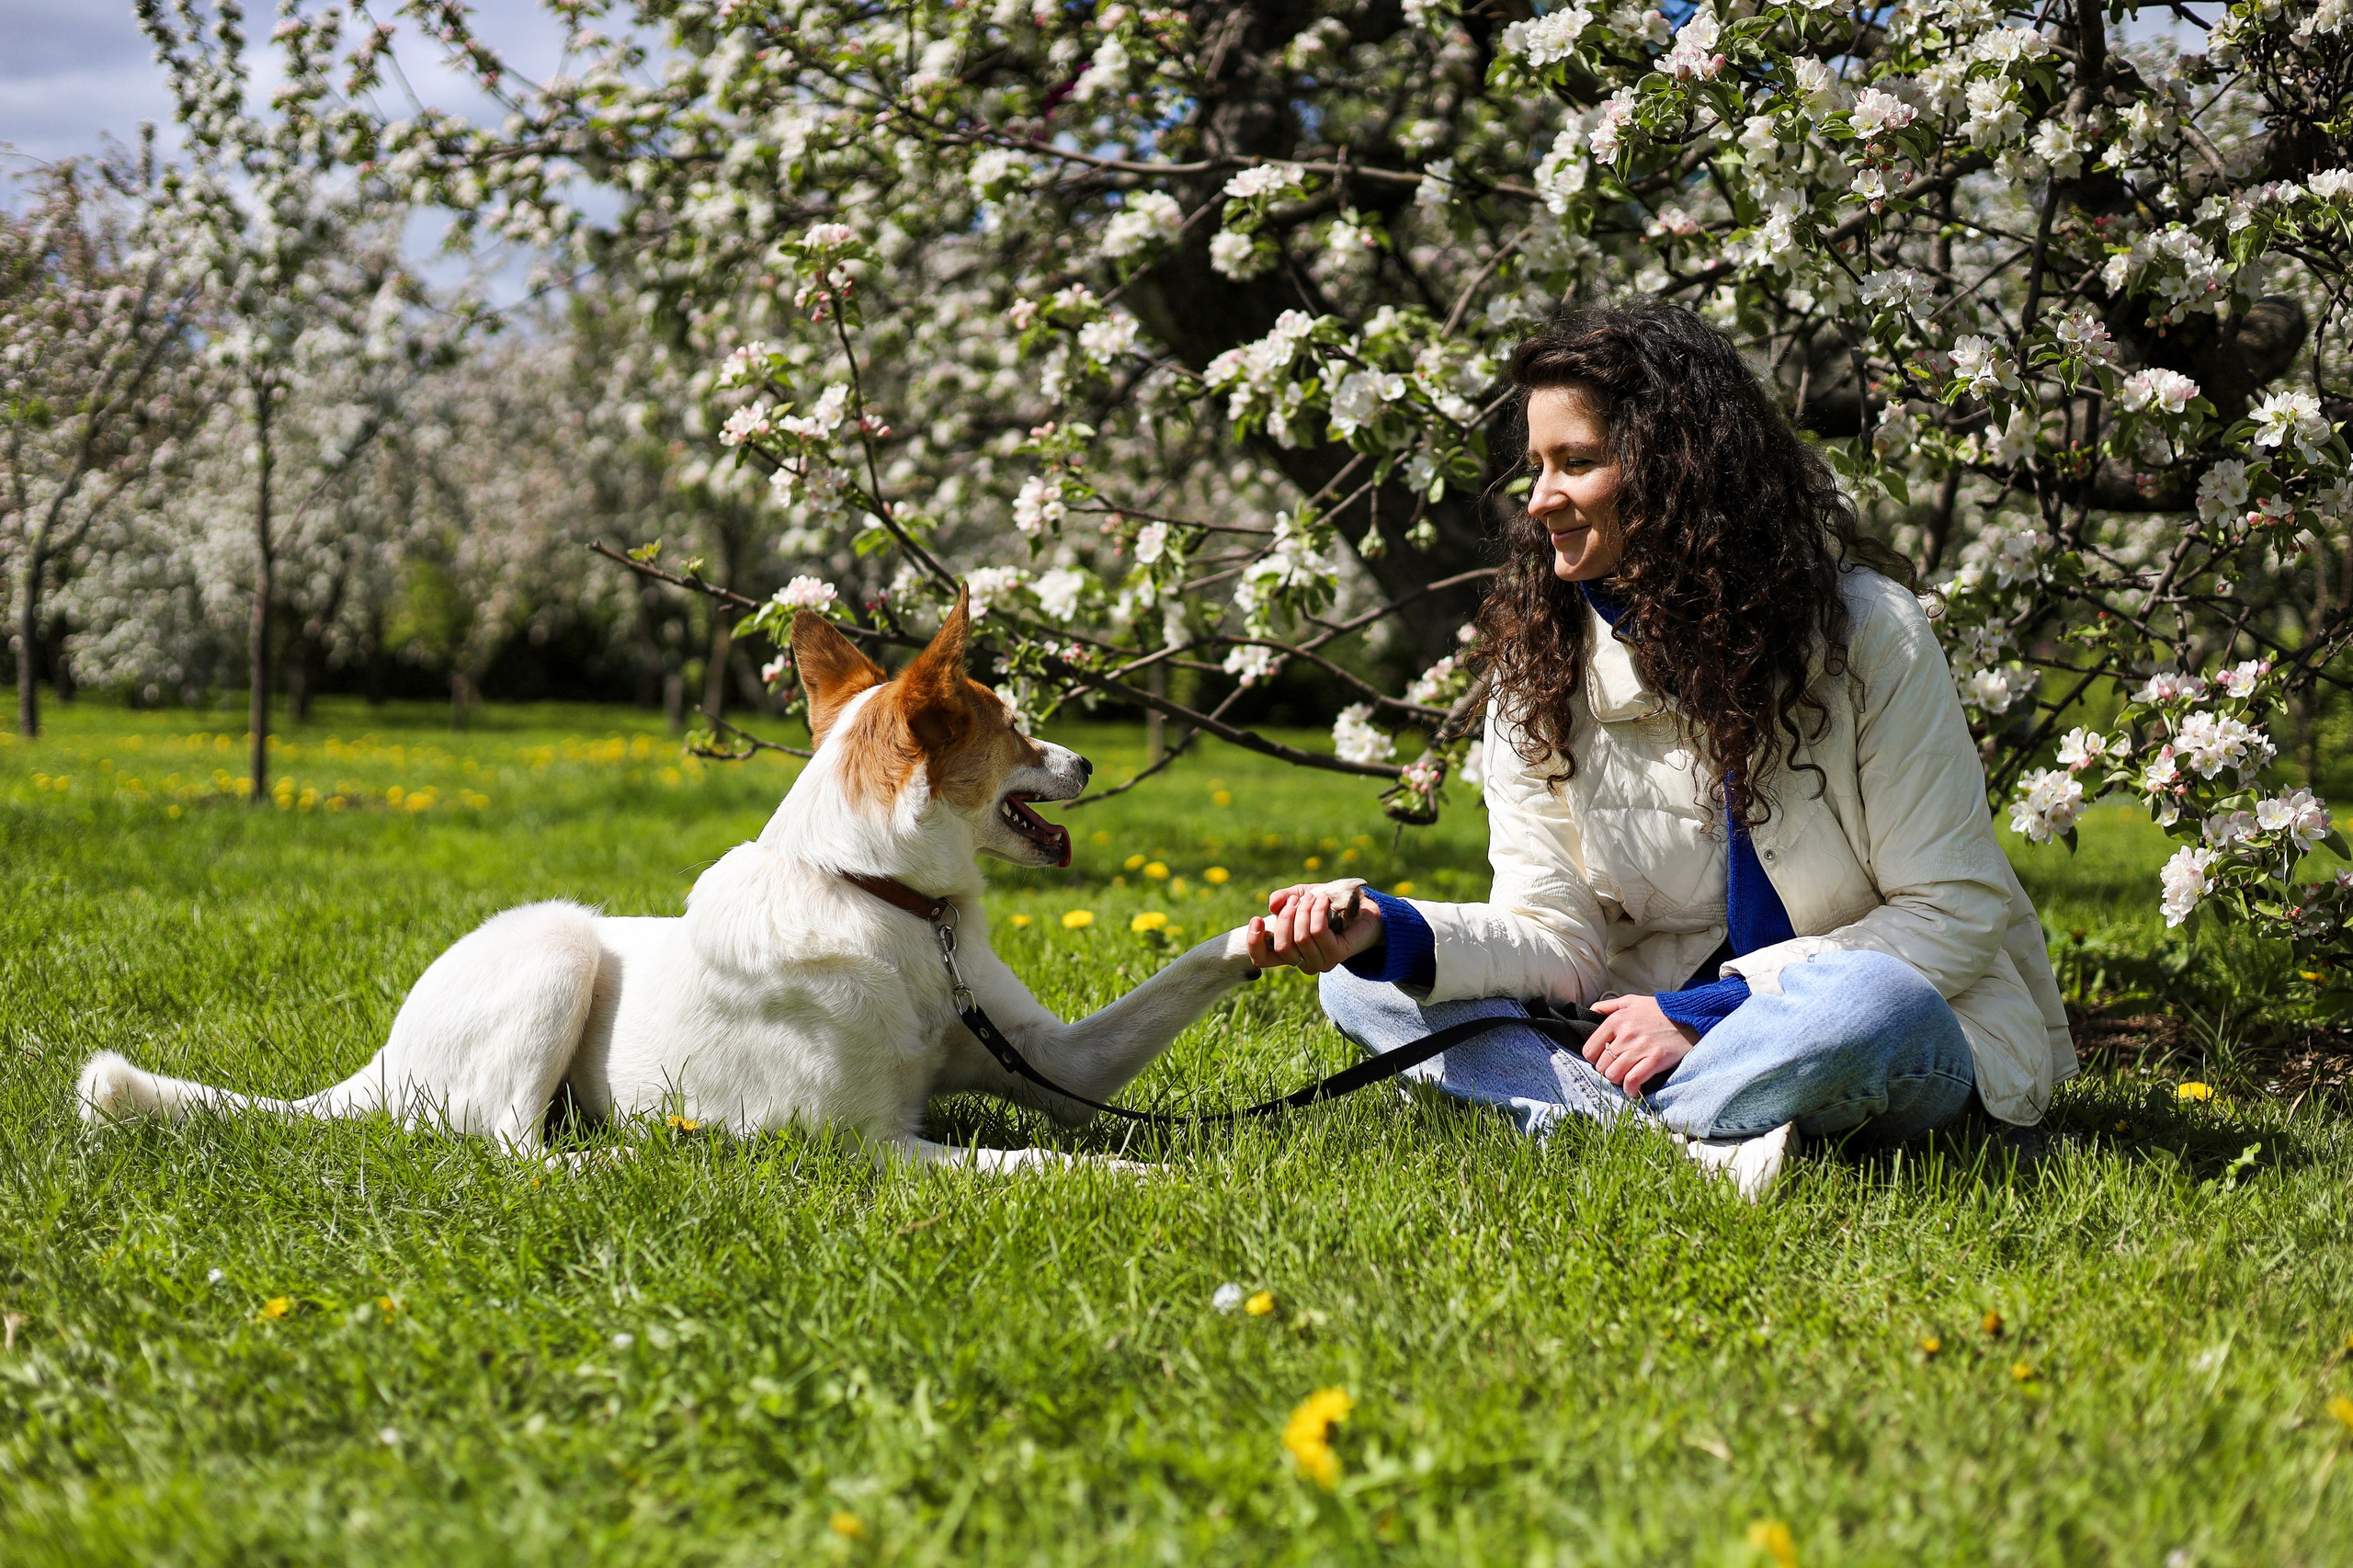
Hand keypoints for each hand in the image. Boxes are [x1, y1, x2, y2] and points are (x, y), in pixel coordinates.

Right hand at [1244, 879, 1380, 974]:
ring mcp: (1320, 962)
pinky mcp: (1337, 955)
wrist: (1362, 908)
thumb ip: (1284, 899)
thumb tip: (1272, 905)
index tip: (1257, 919)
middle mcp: (1302, 962)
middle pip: (1282, 946)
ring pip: (1301, 938)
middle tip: (1298, 900)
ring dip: (1304, 911)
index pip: (1261, 959)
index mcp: (1288, 952)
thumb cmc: (1328, 904)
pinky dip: (1317, 912)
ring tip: (1314, 897)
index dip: (1254, 942)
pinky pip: (1318, 933)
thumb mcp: (1301, 896)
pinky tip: (1323, 900)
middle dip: (1287, 917)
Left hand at [1582, 994, 1698, 1096]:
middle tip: (1618, 1069)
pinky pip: (1633, 1081)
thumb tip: (1591, 1012)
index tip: (1604, 1060)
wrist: (1690, 1016)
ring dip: (1618, 1081)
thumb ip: (1608, 1006)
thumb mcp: (1632, 1001)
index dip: (1595, 1059)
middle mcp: (1626, 1034)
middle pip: (1602, 1065)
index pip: (1590, 1049)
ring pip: (1614, 1074)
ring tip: (1626, 1078)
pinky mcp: (1655, 1059)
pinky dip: (1631, 1089)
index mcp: (1617, 1020)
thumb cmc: (1660, 1011)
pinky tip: (1634, 1089)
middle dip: (1607, 1071)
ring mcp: (1640, 1047)